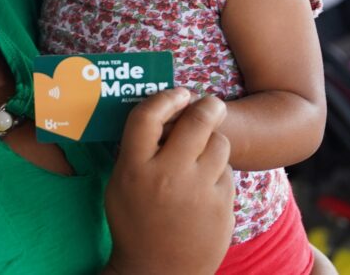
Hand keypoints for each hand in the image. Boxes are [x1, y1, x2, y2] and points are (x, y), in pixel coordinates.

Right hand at [104, 91, 233, 274]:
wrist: (158, 272)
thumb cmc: (135, 223)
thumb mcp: (121, 185)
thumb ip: (136, 151)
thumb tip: (160, 112)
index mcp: (135, 168)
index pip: (147, 116)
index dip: (165, 97)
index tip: (178, 93)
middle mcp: (167, 176)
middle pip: (196, 121)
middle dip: (208, 105)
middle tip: (211, 103)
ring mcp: (198, 192)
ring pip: (219, 143)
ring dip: (213, 140)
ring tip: (205, 149)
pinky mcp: (222, 206)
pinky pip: (227, 172)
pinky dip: (218, 172)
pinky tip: (207, 183)